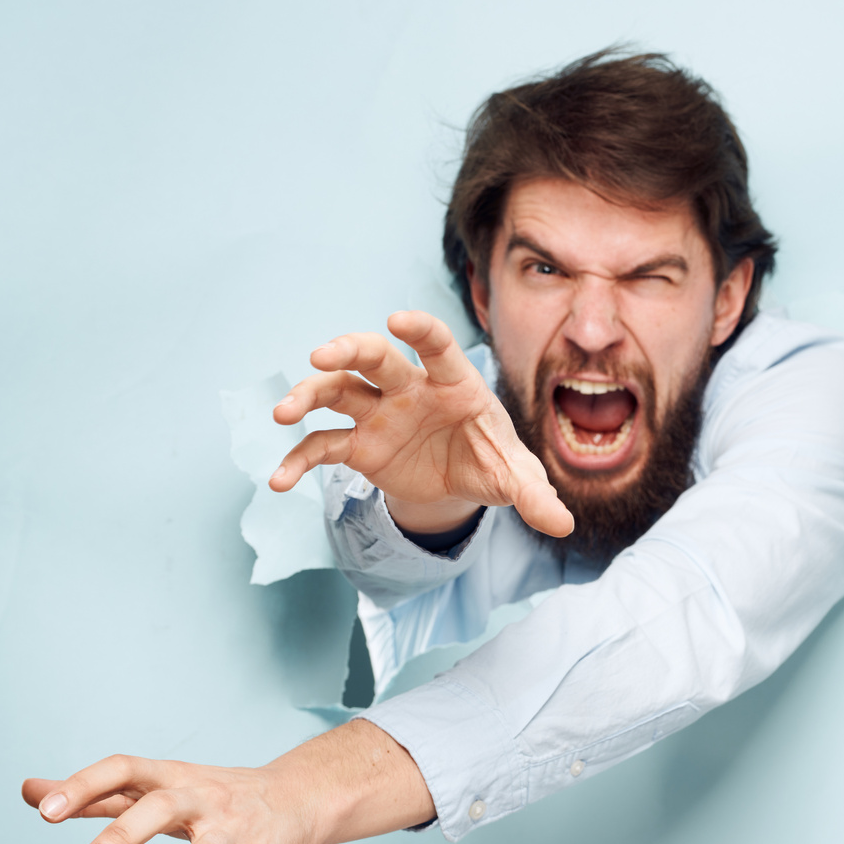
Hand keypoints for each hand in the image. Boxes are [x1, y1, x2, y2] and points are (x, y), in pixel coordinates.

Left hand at [22, 720, 433, 843]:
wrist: (303, 796)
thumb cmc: (218, 797)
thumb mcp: (162, 786)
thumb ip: (99, 794)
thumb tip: (30, 791)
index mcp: (173, 778)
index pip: (125, 769)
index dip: (84, 784)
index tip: (44, 809)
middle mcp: (202, 798)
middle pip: (161, 806)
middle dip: (123, 834)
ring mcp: (232, 831)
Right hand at [269, 310, 572, 536]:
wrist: (461, 483)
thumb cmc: (490, 459)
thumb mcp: (514, 477)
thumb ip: (535, 495)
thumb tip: (564, 524)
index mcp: (452, 383)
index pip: (435, 347)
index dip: (419, 331)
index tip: (397, 320)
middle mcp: (409, 389)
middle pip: (373, 358)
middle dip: (347, 351)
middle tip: (320, 355)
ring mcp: (378, 414)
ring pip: (337, 391)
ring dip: (308, 396)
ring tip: (281, 414)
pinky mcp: (359, 446)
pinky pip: (322, 447)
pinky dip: (299, 461)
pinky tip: (280, 481)